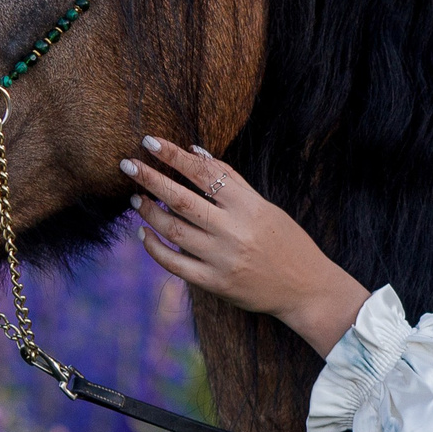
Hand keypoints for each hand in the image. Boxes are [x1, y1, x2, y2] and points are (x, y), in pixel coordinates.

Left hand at [122, 137, 370, 358]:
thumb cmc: (287, 242)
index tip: (150, 142)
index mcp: (249, 206)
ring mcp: (222, 259)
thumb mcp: (265, 207)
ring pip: (173, 230)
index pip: (204, 173)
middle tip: (127, 165)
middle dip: (150, 179)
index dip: (175, 156)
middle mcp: (234, 231)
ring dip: (148, 212)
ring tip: (136, 199)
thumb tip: (195, 153)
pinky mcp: (215, 284)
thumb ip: (232, 182)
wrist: (306, 289)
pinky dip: (154, 248)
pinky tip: (144, 234)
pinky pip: (174, 264)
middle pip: (181, 200)